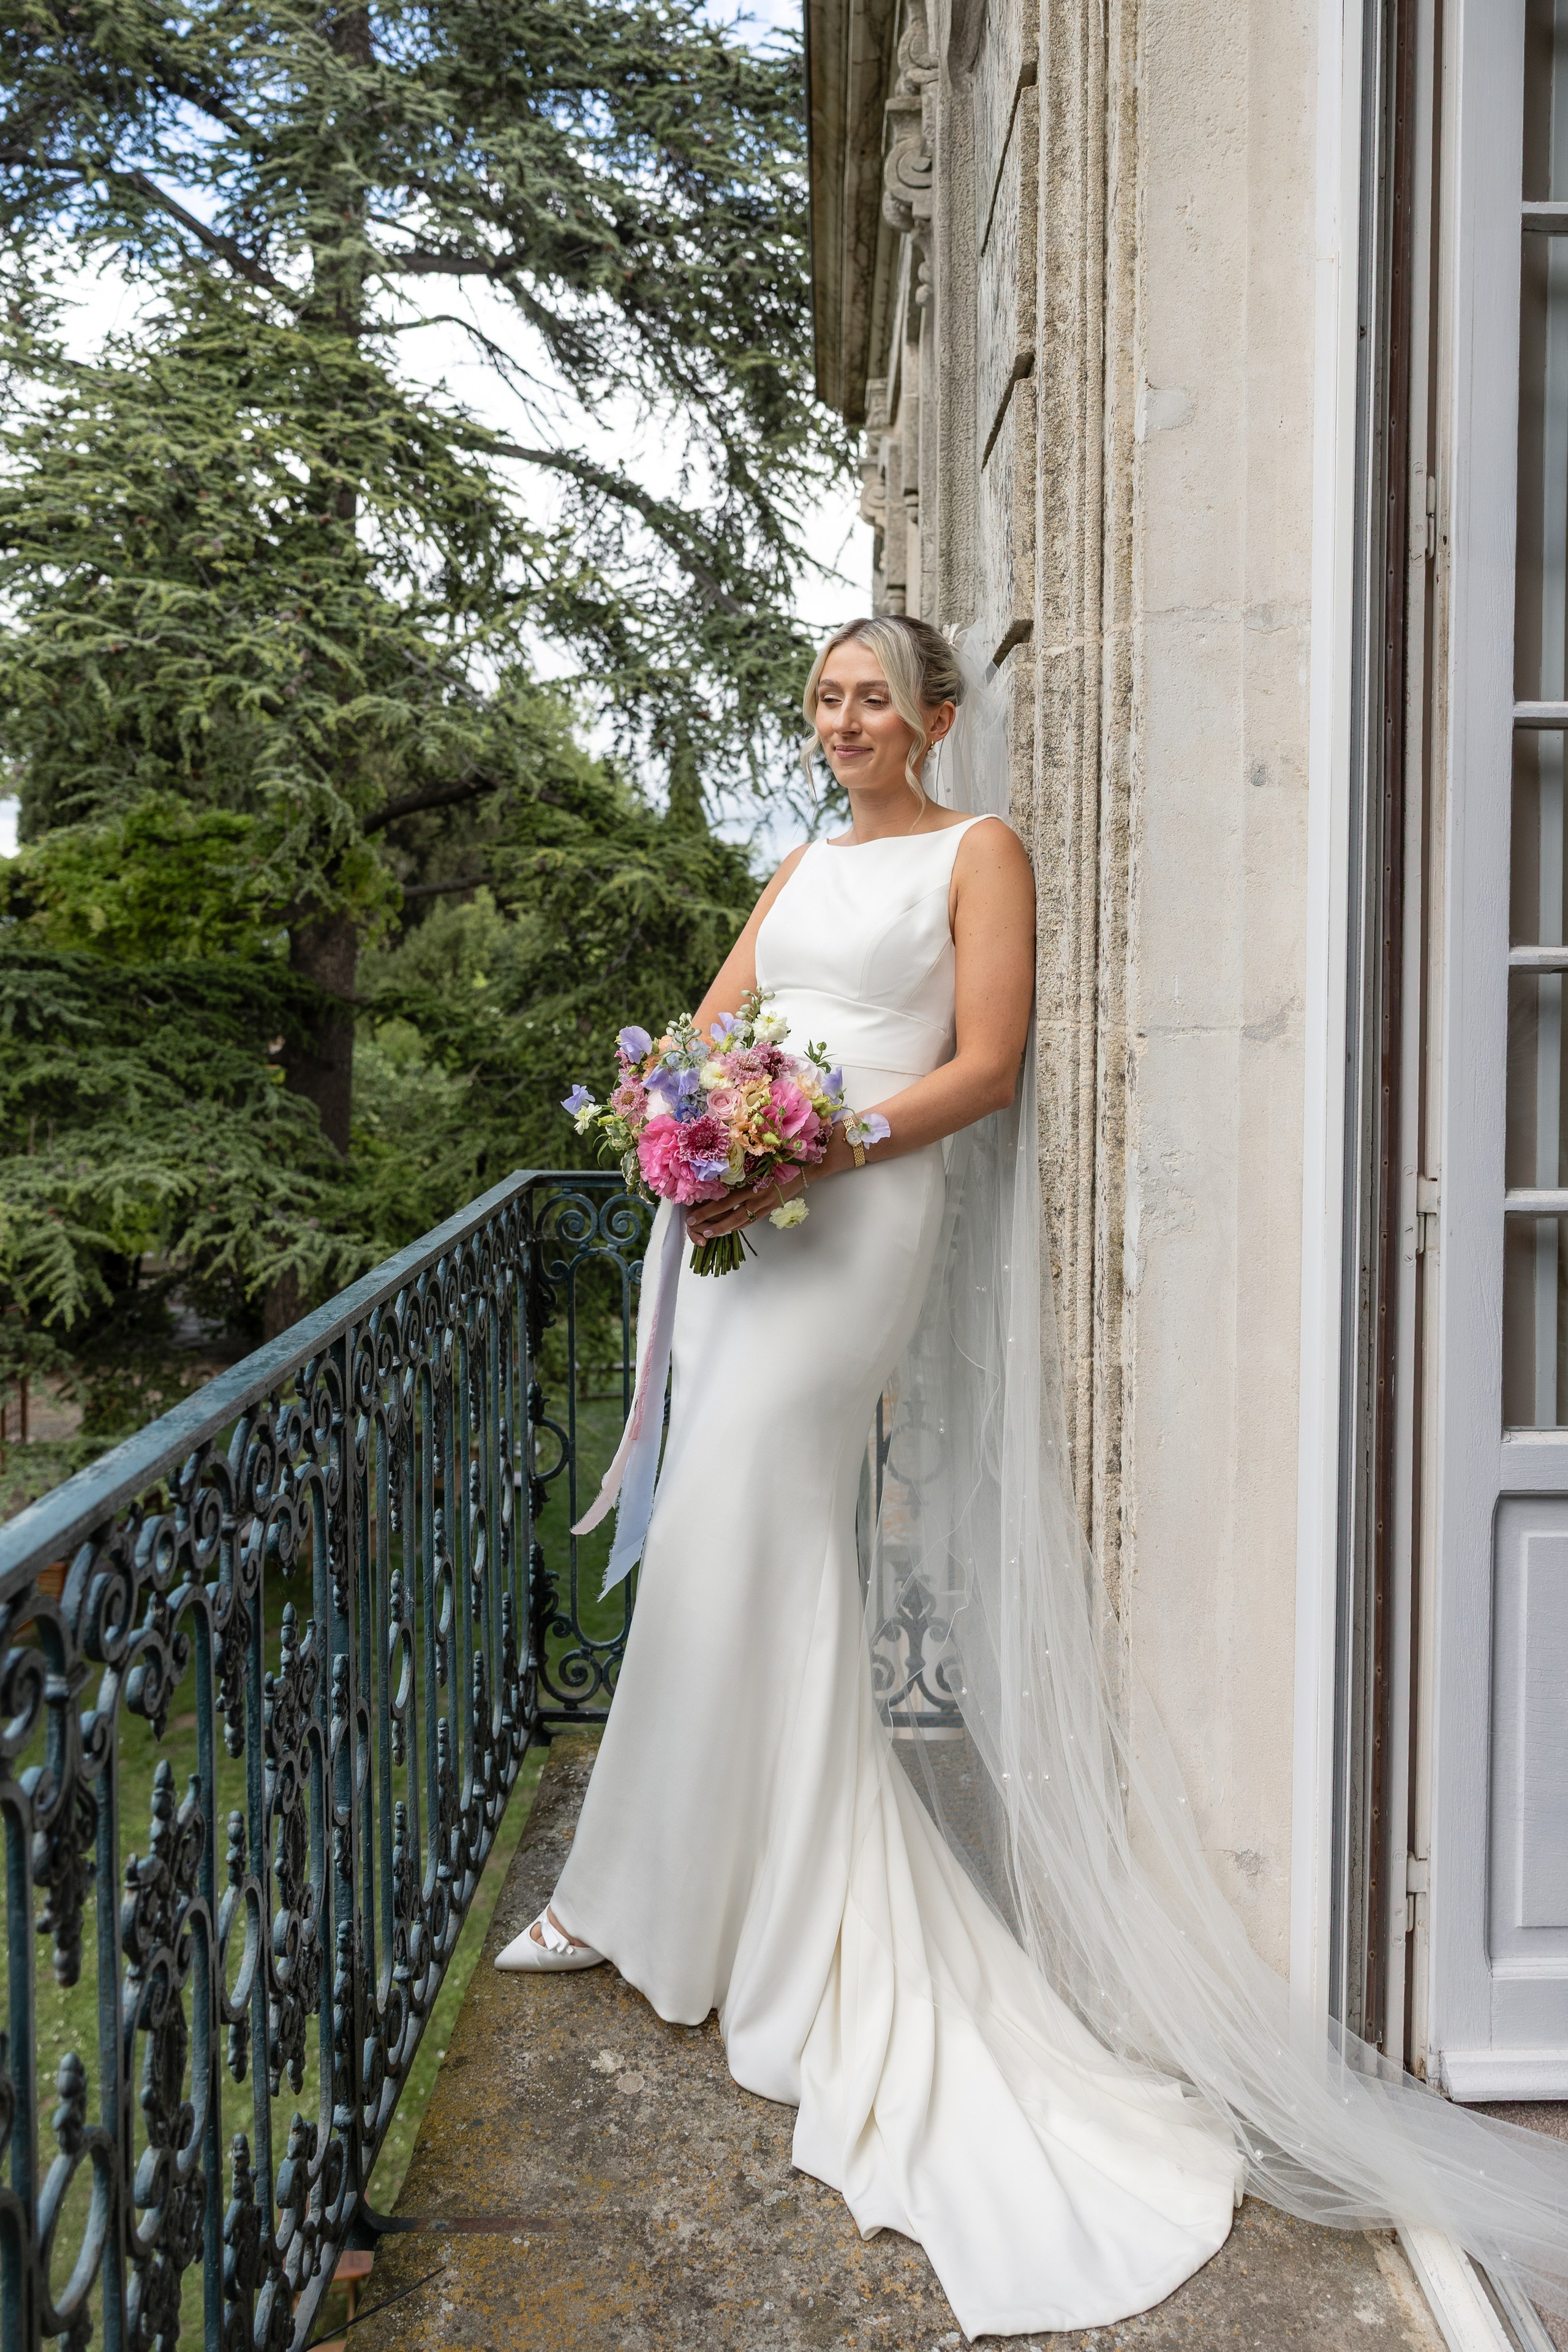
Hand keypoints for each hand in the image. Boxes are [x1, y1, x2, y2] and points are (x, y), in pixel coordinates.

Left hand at [684, 1165, 805, 1244]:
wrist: (806, 1167)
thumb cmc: (782, 1156)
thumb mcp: (759, 1159)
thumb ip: (741, 1168)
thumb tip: (718, 1173)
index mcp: (753, 1184)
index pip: (726, 1202)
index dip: (708, 1211)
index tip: (693, 1217)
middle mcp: (758, 1197)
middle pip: (732, 1216)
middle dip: (714, 1225)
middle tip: (698, 1230)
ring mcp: (766, 1205)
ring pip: (742, 1222)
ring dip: (726, 1229)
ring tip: (710, 1234)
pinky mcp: (771, 1208)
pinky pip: (752, 1220)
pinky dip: (740, 1225)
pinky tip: (731, 1228)